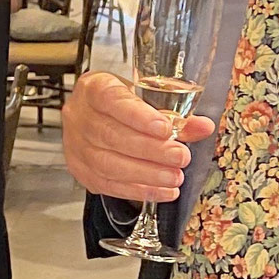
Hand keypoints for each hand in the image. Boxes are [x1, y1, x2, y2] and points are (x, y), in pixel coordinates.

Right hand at [62, 71, 214, 202]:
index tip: (165, 128)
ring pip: (108, 164)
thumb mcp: (144, 96)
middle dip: (151, 150)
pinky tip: (162, 190)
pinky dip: (138, 190)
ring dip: (146, 175)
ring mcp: (75, 145)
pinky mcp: (80, 169)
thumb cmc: (120, 102)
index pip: (112, 100)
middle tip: (180, 157)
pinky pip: (108, 184)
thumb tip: (203, 127)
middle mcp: (80, 116)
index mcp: (94, 88)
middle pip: (112, 136)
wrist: (91, 114)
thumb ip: (174, 112)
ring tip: (174, 177)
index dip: (139, 116)